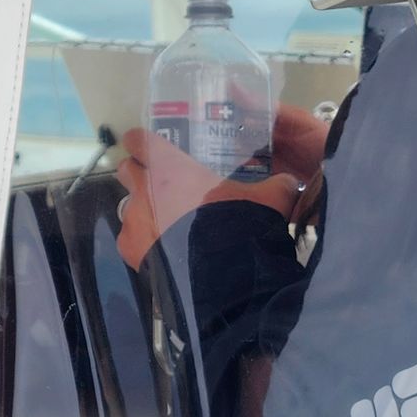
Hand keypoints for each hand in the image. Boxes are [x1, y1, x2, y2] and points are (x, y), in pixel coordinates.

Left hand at [113, 128, 299, 270]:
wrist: (223, 277)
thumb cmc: (240, 225)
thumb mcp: (269, 199)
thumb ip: (275, 185)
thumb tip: (288, 180)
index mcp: (171, 168)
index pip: (140, 140)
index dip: (141, 141)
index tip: (145, 144)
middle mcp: (145, 189)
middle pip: (127, 170)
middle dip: (139, 173)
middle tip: (160, 183)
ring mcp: (134, 220)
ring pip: (129, 205)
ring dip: (144, 209)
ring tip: (166, 222)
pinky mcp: (130, 250)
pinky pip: (131, 239)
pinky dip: (143, 241)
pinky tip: (164, 249)